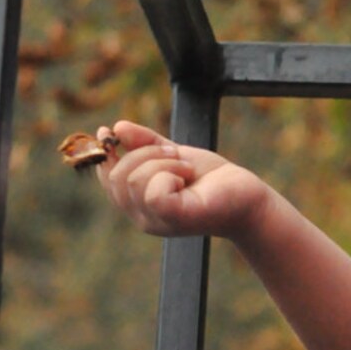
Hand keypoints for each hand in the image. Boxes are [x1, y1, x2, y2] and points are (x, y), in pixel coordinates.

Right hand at [94, 120, 266, 240]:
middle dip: (144, 153)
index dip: (104, 153)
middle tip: (176, 155)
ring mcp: (156, 221)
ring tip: (186, 168)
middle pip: (116, 177)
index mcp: (138, 201)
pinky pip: (153, 193)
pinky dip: (169, 174)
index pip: (107, 178)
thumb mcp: (173, 154)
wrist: (246, 196)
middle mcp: (142, 216)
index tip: (109, 131)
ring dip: (162, 162)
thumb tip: (117, 128)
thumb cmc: (211, 180)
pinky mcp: (174, 219)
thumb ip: (145, 143)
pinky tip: (187, 177)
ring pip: (133, 180)